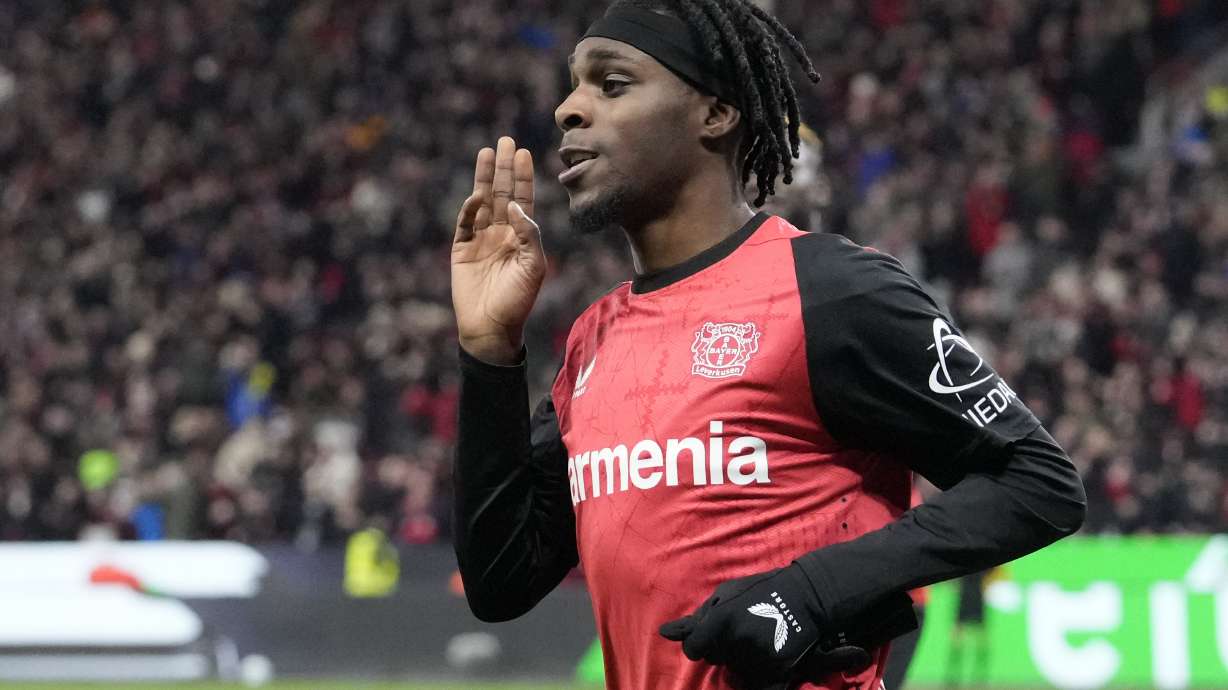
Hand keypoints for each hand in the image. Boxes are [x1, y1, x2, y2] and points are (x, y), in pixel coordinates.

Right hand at [451, 136, 545, 364]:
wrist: (491, 327)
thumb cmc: (518, 300)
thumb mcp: (534, 267)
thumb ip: (529, 235)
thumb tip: (515, 207)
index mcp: (522, 237)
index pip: (523, 200)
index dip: (523, 177)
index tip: (522, 153)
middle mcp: (501, 233)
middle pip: (502, 193)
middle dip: (504, 168)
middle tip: (505, 140)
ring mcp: (480, 240)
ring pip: (482, 202)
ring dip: (484, 178)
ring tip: (486, 152)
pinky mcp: (461, 249)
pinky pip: (464, 223)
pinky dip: (469, 209)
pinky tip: (476, 195)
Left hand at [661, 565, 912, 689]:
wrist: (806, 596)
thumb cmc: (760, 590)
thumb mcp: (726, 593)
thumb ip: (695, 618)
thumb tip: (664, 633)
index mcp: (721, 620)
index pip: (693, 649)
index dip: (698, 644)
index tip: (710, 638)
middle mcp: (738, 642)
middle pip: (714, 659)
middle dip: (721, 648)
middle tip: (741, 630)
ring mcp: (759, 659)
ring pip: (734, 672)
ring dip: (739, 660)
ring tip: (756, 639)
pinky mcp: (778, 672)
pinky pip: (756, 687)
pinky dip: (756, 681)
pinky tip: (761, 662)